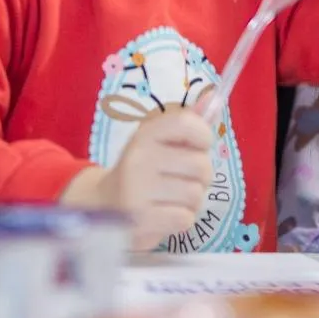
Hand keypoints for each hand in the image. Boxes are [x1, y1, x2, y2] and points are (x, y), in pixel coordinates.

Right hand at [59, 108, 213, 249]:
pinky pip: (185, 218)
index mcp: (145, 134)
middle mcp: (139, 158)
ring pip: (195, 194)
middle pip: (201, 166)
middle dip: (201, 178)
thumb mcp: (159, 142)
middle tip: (182, 180)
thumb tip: (214, 97)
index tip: (197, 147)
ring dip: (191, 201)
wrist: (104, 205)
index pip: (186, 123)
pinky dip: (180, 219)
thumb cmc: (143, 170)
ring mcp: (136, 190)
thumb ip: (188, 124)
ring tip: (171, 199)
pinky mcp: (139, 220)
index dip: (202, 137)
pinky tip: (163, 215)